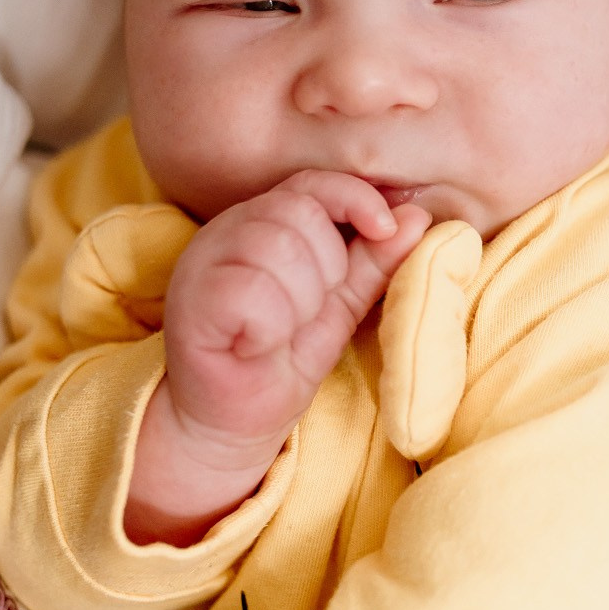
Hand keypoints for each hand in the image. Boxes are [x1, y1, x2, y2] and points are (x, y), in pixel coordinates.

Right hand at [126, 172, 427, 542]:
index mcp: (260, 223)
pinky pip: (253, 293)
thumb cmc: (278, 363)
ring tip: (279, 333)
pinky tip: (256, 346)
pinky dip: (270, 327)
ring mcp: (201, 264)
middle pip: (300, 213)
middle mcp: (226, 232)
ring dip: (299, 302)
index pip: (312, 183)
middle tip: (306, 314)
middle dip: (327, 269)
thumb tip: (417, 217)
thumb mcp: (338, 307)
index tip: (384, 228)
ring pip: (278, 248)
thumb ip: (372, 262)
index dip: (355, 198)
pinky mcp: (191, 303)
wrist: (229, 427)